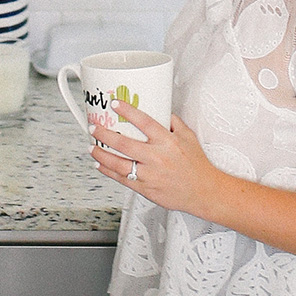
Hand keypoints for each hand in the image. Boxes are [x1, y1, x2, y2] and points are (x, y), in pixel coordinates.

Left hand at [90, 99, 221, 219]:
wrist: (203, 192)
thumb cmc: (197, 166)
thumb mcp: (189, 137)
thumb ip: (174, 123)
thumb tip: (162, 111)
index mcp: (167, 141)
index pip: (143, 121)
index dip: (127, 111)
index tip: (114, 104)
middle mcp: (156, 157)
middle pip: (123, 143)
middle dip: (104, 134)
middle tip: (94, 127)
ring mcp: (149, 174)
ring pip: (118, 163)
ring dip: (101, 154)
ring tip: (92, 147)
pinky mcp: (146, 189)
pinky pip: (122, 179)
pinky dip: (108, 172)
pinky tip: (100, 165)